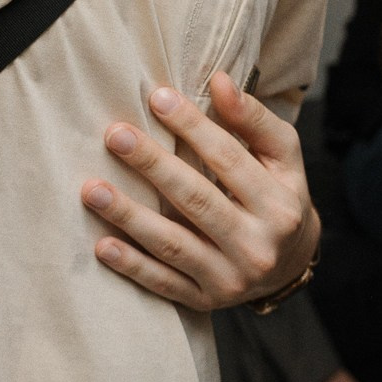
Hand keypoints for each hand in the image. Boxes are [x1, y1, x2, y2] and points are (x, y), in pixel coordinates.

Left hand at [81, 72, 319, 309]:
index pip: (229, 158)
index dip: (193, 126)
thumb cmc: (279, 193)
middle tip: (116, 136)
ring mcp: (230, 279)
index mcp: (279, 204)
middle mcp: (257, 246)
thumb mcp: (282, 155)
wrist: (289, 263)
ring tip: (92, 189)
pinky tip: (102, 245)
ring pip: (173, 245)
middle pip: (197, 200)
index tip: (157, 97)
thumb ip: (253, 119)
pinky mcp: (205, 301)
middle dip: (153, 165)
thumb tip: (219, 81)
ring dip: (129, 217)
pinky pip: (163, 284)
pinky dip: (132, 267)